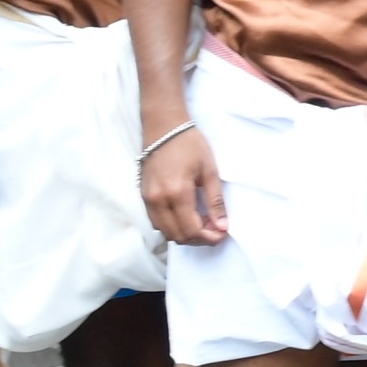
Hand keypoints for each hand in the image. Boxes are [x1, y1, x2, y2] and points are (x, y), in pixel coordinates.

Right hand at [139, 128, 226, 246]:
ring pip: (165, 231)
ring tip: (203, 222)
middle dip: (198, 239)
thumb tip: (222, 227)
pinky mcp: (143, 196)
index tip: (222, 234)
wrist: (163, 128)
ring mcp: (147, 199)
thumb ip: (215, 202)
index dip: (208, 238)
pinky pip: (156, 221)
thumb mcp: (210, 171)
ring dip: (185, 234)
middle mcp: (158, 200)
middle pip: (177, 235)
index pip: (191, 230)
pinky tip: (187, 216)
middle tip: (215, 229)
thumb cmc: (190, 145)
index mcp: (176, 193)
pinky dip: (172, 226)